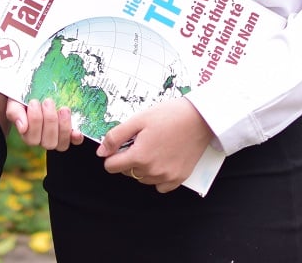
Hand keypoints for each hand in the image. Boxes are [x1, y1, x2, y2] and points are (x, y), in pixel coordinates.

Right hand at [6, 97, 84, 150]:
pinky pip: (75, 141)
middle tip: (48, 102)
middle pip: (48, 142)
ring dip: (64, 127)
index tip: (33, 101)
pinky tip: (77, 131)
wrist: (36, 89)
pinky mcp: (70, 133)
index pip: (31, 138)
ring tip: (63, 109)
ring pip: (61, 144)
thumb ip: (15, 112)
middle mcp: (43, 140)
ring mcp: (57, 138)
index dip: (34, 120)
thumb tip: (22, 128)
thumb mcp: (15, 101)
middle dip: (49, 121)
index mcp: (28, 135)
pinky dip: (76, 137)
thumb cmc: (24, 96)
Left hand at [97, 97, 211, 192]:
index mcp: (139, 156)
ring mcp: (166, 177)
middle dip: (128, 159)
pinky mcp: (179, 178)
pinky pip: (160, 185)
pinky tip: (162, 159)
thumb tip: (101, 152)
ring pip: (142, 179)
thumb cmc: (168, 115)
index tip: (120, 145)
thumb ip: (116, 137)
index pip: (111, 167)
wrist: (200, 118)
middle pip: (127, 172)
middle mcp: (152, 171)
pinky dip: (157, 176)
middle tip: (141, 141)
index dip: (112, 155)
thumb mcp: (138, 120)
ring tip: (153, 147)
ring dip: (142, 167)